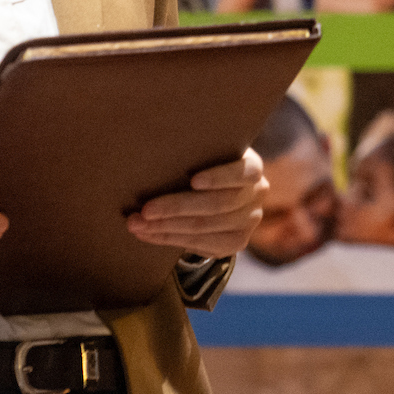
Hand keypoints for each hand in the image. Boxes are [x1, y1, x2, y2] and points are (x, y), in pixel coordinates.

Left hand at [127, 148, 266, 258]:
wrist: (215, 192)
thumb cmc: (203, 164)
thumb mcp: (205, 153)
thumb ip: (193, 152)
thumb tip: (152, 148)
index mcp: (252, 167)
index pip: (244, 172)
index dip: (219, 177)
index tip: (193, 180)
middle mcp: (257, 194)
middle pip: (217, 204)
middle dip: (176, 207)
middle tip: (145, 209)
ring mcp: (249, 222)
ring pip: (204, 227)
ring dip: (165, 227)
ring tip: (136, 224)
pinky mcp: (236, 242)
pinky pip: (201, 244)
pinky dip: (169, 239)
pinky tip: (147, 234)